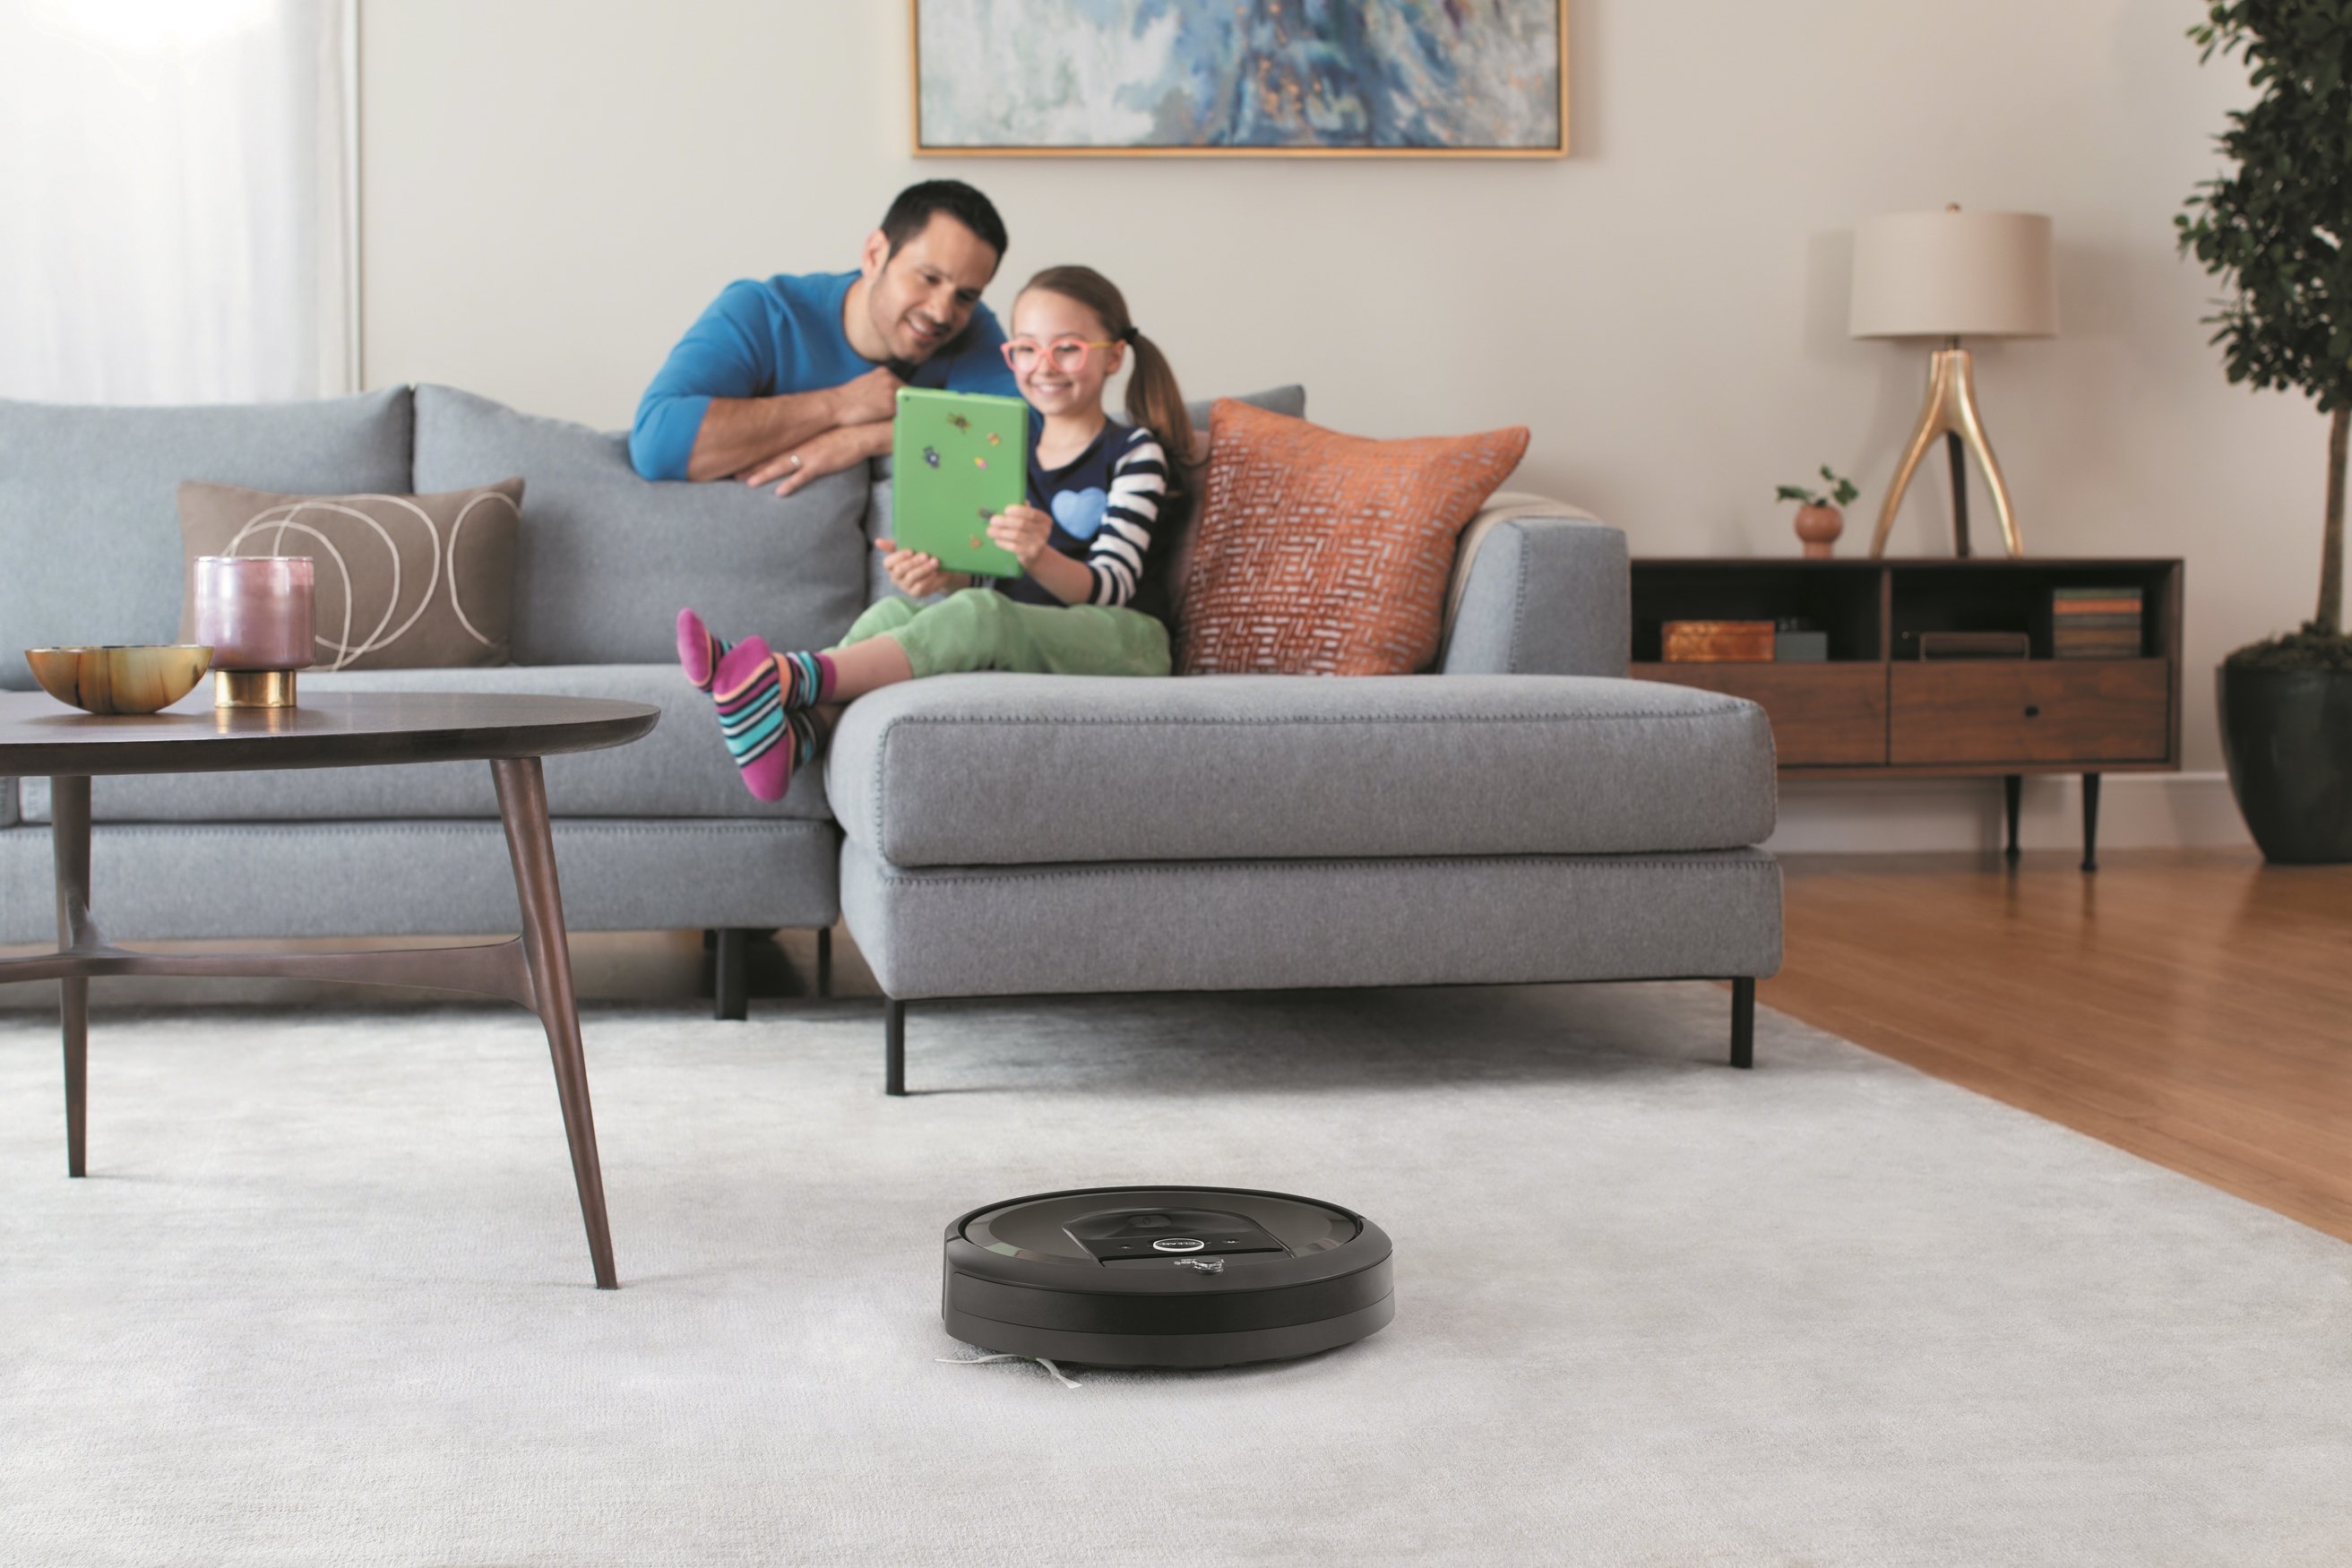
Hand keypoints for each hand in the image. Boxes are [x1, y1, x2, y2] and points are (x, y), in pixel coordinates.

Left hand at [742, 422, 870, 494]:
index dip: (755, 456)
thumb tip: (798, 450)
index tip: (740, 462)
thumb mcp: (820, 435)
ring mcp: (809, 455)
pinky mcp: (821, 464)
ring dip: (764, 474)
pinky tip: (779, 492)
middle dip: (752, 467)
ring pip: (781, 466)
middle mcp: (799, 446)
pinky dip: (791, 484)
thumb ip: (807, 442)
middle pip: (771, 458)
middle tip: (734, 475)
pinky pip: (803, 477)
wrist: (861, 432)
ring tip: (747, 483)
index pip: (772, 449)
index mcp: (799, 440)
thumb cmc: (843, 433)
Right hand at [832, 364, 903, 426]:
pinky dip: (905, 417)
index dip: (903, 398)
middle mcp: (888, 377)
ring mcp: (890, 389)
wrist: (836, 406)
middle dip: (907, 404)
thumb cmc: (847, 401)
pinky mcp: (890, 402)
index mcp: (883, 372)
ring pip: (908, 401)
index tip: (905, 406)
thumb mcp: (865, 388)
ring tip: (903, 420)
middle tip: (908, 415)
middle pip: (907, 392)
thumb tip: (890, 400)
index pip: (901, 385)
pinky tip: (900, 423)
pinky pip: (905, 411)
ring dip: (908, 411)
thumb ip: (880, 390)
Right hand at [875, 539, 953, 597]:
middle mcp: (895, 577)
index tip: (911, 551)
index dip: (898, 557)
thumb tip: (877, 541)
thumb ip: (893, 545)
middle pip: (899, 570)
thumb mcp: (908, 548)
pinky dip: (927, 578)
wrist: (937, 571)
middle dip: (913, 562)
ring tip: (934, 561)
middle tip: (925, 555)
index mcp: (891, 565)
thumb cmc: (919, 557)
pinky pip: (919, 587)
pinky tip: (934, 572)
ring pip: (910, 577)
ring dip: (923, 569)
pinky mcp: (914, 593)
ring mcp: (904, 586)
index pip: (888, 562)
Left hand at [985, 503, 1053, 568]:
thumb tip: (1006, 500)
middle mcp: (1044, 531)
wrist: (1035, 554)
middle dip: (1005, 521)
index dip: (1018, 511)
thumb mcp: (1028, 521)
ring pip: (1016, 535)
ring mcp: (1038, 543)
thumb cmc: (1027, 533)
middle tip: (992, 520)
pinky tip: (996, 540)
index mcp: (1044, 519)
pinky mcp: (1031, 553)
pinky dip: (1003, 543)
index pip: (1031, 513)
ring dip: (1000, 532)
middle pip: (1022, 524)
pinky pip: (1014, 547)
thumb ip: (1022, 511)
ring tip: (990, 531)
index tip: (1005, 510)